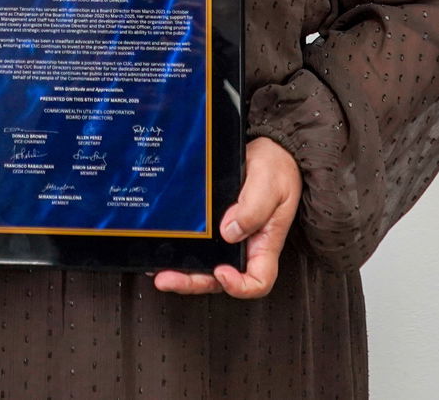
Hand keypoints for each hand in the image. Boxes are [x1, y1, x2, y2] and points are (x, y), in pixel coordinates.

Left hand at [153, 136, 299, 298]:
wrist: (271, 153)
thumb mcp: (270, 185)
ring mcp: (230, 239)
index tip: (222, 271)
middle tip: (169, 278)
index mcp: (264, 244)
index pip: (258, 281)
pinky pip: (200, 247)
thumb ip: (253, 209)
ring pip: (206, 267)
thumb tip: (229, 231)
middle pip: (220, 280)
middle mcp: (246, 247)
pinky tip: (166, 248)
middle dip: (193, 282)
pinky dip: (182, 252)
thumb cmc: (278, 170)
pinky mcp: (216, 228)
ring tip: (160, 270)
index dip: (239, 286)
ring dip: (183, 272)